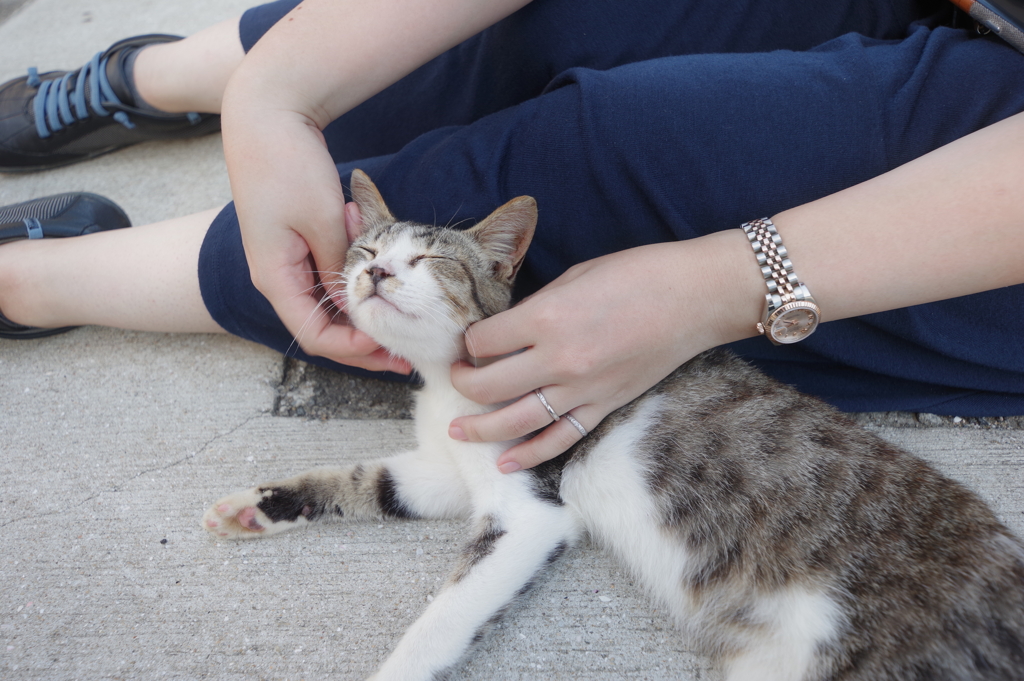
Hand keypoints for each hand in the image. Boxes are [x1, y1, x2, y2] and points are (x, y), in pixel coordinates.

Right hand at [222, 105, 410, 373]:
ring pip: (327, 306)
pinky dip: (354, 282)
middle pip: (322, 328)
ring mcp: (285, 262)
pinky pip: (326, 279)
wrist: (267, 114)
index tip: (393, 346)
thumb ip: (342, 270)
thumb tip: (360, 307)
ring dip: (363, 313)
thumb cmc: (289, 165)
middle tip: (406, 352)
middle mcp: (276, 277)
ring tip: (402, 319)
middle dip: (365, 342)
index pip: (315, 337)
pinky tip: (379, 273)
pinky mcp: (296, 245)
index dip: (355, 349)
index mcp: (274, 279)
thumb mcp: (324, 223)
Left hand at [448, 234, 759, 471]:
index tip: (470, 341)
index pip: (484, 341)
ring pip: (516, 421)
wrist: (695, 298)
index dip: (470, 341)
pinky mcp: (604, 407)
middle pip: (490, 385)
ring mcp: (582, 389)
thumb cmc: (638, 274)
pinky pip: (559, 439)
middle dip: (464, 383)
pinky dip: (530, 455)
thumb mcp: (575, 277)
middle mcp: (559, 359)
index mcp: (547, 317)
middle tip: (456, 379)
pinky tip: (506, 463)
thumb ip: (536, 308)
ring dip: (482, 429)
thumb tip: (507, 332)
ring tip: (458, 431)